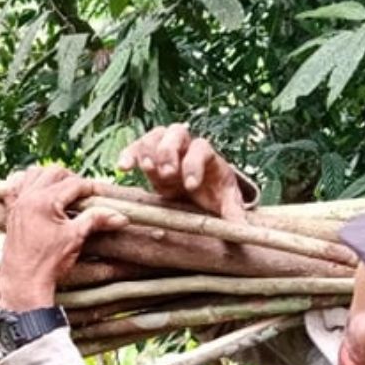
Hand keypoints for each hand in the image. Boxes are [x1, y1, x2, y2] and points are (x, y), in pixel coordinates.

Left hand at [0, 166, 128, 309]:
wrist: (24, 282)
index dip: (91, 188)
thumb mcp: (76, 238)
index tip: (101, 194)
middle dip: (72, 179)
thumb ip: (96, 220)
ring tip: (63, 191)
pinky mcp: (11, 212)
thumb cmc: (48, 263)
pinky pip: (14, 186)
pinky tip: (36, 190)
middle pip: (54, 172)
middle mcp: (28, 197)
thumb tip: (120, 216)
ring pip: (34, 174)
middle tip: (84, 194)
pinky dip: (26, 183)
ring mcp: (17, 203)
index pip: (74, 183)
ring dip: (50, 177)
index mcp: (44, 201)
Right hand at [117, 124, 247, 220]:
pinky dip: (129, 154)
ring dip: (149, 150)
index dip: (194, 164)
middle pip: (177, 132)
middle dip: (170, 152)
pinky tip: (122, 167)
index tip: (191, 185)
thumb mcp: (225, 203)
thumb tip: (242, 232)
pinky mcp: (149, 156)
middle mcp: (186, 145)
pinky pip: (137, 147)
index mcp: (207, 155)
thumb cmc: (213, 192)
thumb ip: (233, 214)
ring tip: (146, 169)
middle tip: (167, 173)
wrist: (200, 188)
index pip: (202, 149)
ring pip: (155, 135)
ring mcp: (166, 148)